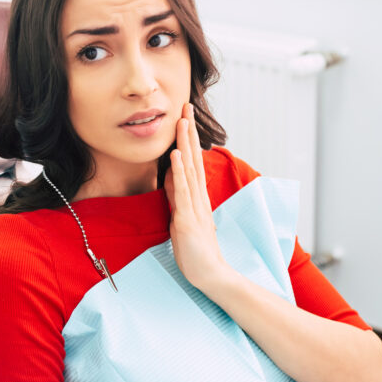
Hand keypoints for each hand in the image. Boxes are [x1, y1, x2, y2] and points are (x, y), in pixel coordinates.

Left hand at [164, 103, 234, 291]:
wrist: (211, 275)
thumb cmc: (196, 252)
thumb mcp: (182, 219)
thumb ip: (177, 199)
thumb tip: (170, 181)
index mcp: (197, 198)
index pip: (192, 163)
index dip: (188, 140)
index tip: (184, 119)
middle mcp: (198, 198)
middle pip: (192, 159)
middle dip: (188, 132)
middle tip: (185, 106)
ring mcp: (193, 207)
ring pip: (189, 169)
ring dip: (184, 144)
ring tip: (181, 121)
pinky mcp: (187, 219)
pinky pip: (182, 192)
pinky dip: (178, 172)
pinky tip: (175, 154)